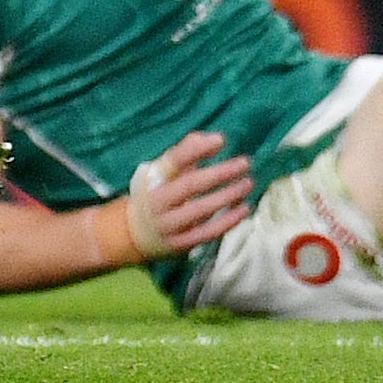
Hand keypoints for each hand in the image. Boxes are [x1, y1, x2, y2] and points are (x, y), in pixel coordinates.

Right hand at [123, 131, 253, 258]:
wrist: (134, 234)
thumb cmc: (156, 194)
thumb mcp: (161, 172)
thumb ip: (184, 154)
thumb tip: (211, 139)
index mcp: (153, 179)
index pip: (174, 161)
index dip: (197, 150)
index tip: (220, 140)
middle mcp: (158, 202)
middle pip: (190, 185)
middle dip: (219, 173)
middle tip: (244, 163)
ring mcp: (169, 225)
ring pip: (201, 210)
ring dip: (228, 195)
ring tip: (248, 182)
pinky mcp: (181, 244)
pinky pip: (208, 232)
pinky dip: (228, 220)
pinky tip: (244, 208)